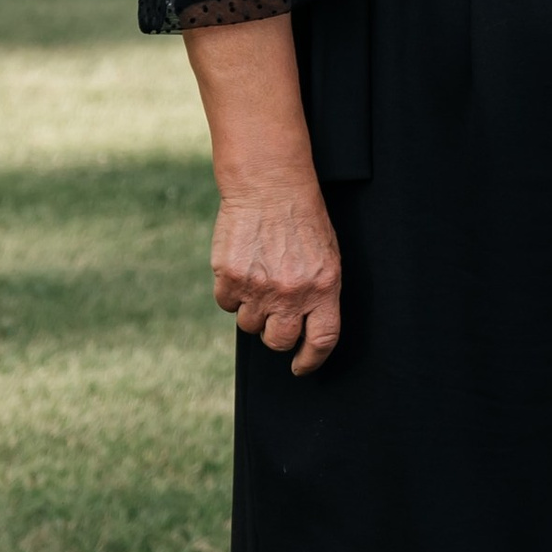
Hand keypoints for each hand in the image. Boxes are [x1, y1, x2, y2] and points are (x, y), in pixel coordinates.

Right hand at [212, 184, 341, 374]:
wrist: (270, 185)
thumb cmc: (301, 219)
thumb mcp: (325, 256)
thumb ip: (317, 292)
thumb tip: (304, 328)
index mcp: (323, 287)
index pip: (321, 340)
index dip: (311, 359)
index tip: (301, 366)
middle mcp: (291, 293)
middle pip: (279, 341)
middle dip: (275, 335)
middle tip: (274, 316)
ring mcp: (259, 287)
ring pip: (249, 325)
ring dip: (252, 310)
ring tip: (259, 278)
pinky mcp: (230, 277)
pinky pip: (227, 304)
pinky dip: (231, 293)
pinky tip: (242, 267)